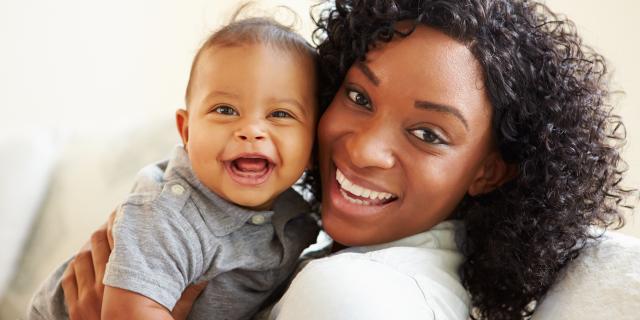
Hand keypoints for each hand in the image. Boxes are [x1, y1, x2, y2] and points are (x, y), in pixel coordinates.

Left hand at [61, 210, 206, 319]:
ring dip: (89, 247)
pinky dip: (75, 267)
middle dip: (104, 230)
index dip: (120, 225)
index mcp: (124, 283)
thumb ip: (185, 294)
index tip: (127, 215)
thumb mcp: (171, 314)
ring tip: (100, 240)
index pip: (118, 242)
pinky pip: (69, 279)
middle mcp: (101, 286)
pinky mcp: (76, 310)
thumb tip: (205, 277)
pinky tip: (85, 262)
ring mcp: (86, 298)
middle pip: (96, 243)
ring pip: (80, 258)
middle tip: (115, 221)